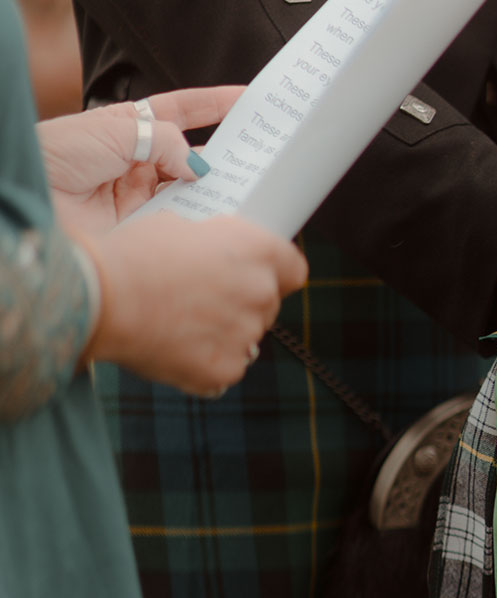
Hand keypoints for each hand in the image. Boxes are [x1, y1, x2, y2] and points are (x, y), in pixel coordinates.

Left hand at [39, 87, 243, 236]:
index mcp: (132, 127)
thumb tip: (201, 166)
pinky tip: (218, 214)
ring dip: (216, 188)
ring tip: (248, 184)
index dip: (214, 105)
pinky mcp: (141, 228)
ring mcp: (141, 196)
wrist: (33, 199)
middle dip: (224, 153)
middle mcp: (140, 161)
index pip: (183, 111)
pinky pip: (179, 221)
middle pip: (192, 155)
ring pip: (190, 191)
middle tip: (259, 152)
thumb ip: (166, 141)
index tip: (247, 100)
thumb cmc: (59, 154)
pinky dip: (199, 219)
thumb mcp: (118, 130)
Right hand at [82, 213, 306, 395]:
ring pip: (245, 338)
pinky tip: (172, 348)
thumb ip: (215, 245)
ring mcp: (246, 335)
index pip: (293, 268)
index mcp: (257, 250)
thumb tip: (217, 257)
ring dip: (223, 333)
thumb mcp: (181, 228)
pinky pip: (225, 367)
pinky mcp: (225, 370)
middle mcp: (260, 292)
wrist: (101, 297)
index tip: (259, 275)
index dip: (277, 272)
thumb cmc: (133, 255)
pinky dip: (204, 362)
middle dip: (241, 302)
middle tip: (201, 299)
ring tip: (178, 323)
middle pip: (267, 304)